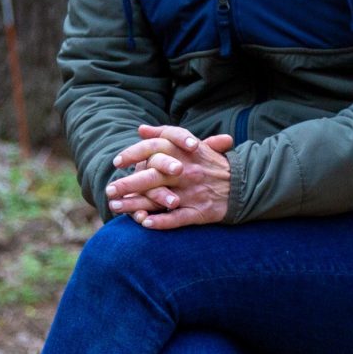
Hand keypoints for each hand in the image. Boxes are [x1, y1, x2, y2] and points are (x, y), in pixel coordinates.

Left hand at [106, 124, 234, 228]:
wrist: (243, 184)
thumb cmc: (209, 163)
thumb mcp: (190, 144)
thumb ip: (164, 135)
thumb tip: (140, 129)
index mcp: (185, 153)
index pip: (155, 150)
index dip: (134, 155)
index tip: (116, 163)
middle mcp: (187, 171)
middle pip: (152, 176)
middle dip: (128, 185)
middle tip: (109, 191)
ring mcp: (193, 192)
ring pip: (160, 199)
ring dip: (136, 205)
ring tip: (116, 208)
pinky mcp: (200, 211)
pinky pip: (177, 218)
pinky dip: (161, 222)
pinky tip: (144, 224)